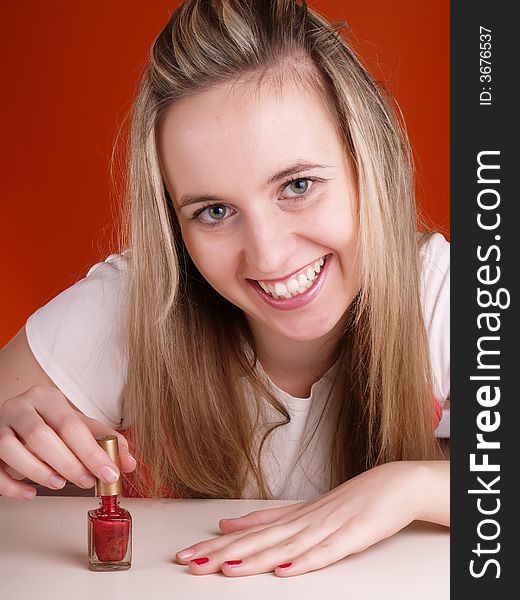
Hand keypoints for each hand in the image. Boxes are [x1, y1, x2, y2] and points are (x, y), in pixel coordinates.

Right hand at [0, 385, 135, 498]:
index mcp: (47, 397)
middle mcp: (20, 407)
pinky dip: (12, 486)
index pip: (71, 425)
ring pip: (12, 449)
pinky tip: (31, 493)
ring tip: (60, 484)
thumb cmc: (51, 422)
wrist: (19, 416)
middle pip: (41, 436)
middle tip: (87, 482)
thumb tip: (129, 462)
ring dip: (39, 472)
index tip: (109, 473)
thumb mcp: (78, 424)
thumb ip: (104, 440)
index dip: (92, 452)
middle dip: (68, 464)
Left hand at [175, 461, 428, 576]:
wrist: (394, 484)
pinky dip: (304, 562)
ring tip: (226, 569)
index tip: (187, 556)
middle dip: (224, 554)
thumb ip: (267, 519)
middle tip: (192, 564)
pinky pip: (326, 553)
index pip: (249, 534)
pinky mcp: (353, 535)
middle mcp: (305, 521)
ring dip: (255, 559)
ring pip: (286, 547)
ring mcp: (328, 527)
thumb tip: (228, 524)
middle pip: (260, 540)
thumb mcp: (303, 510)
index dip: (217, 547)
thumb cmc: (350, 500)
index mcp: (293, 517)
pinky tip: (285, 571)